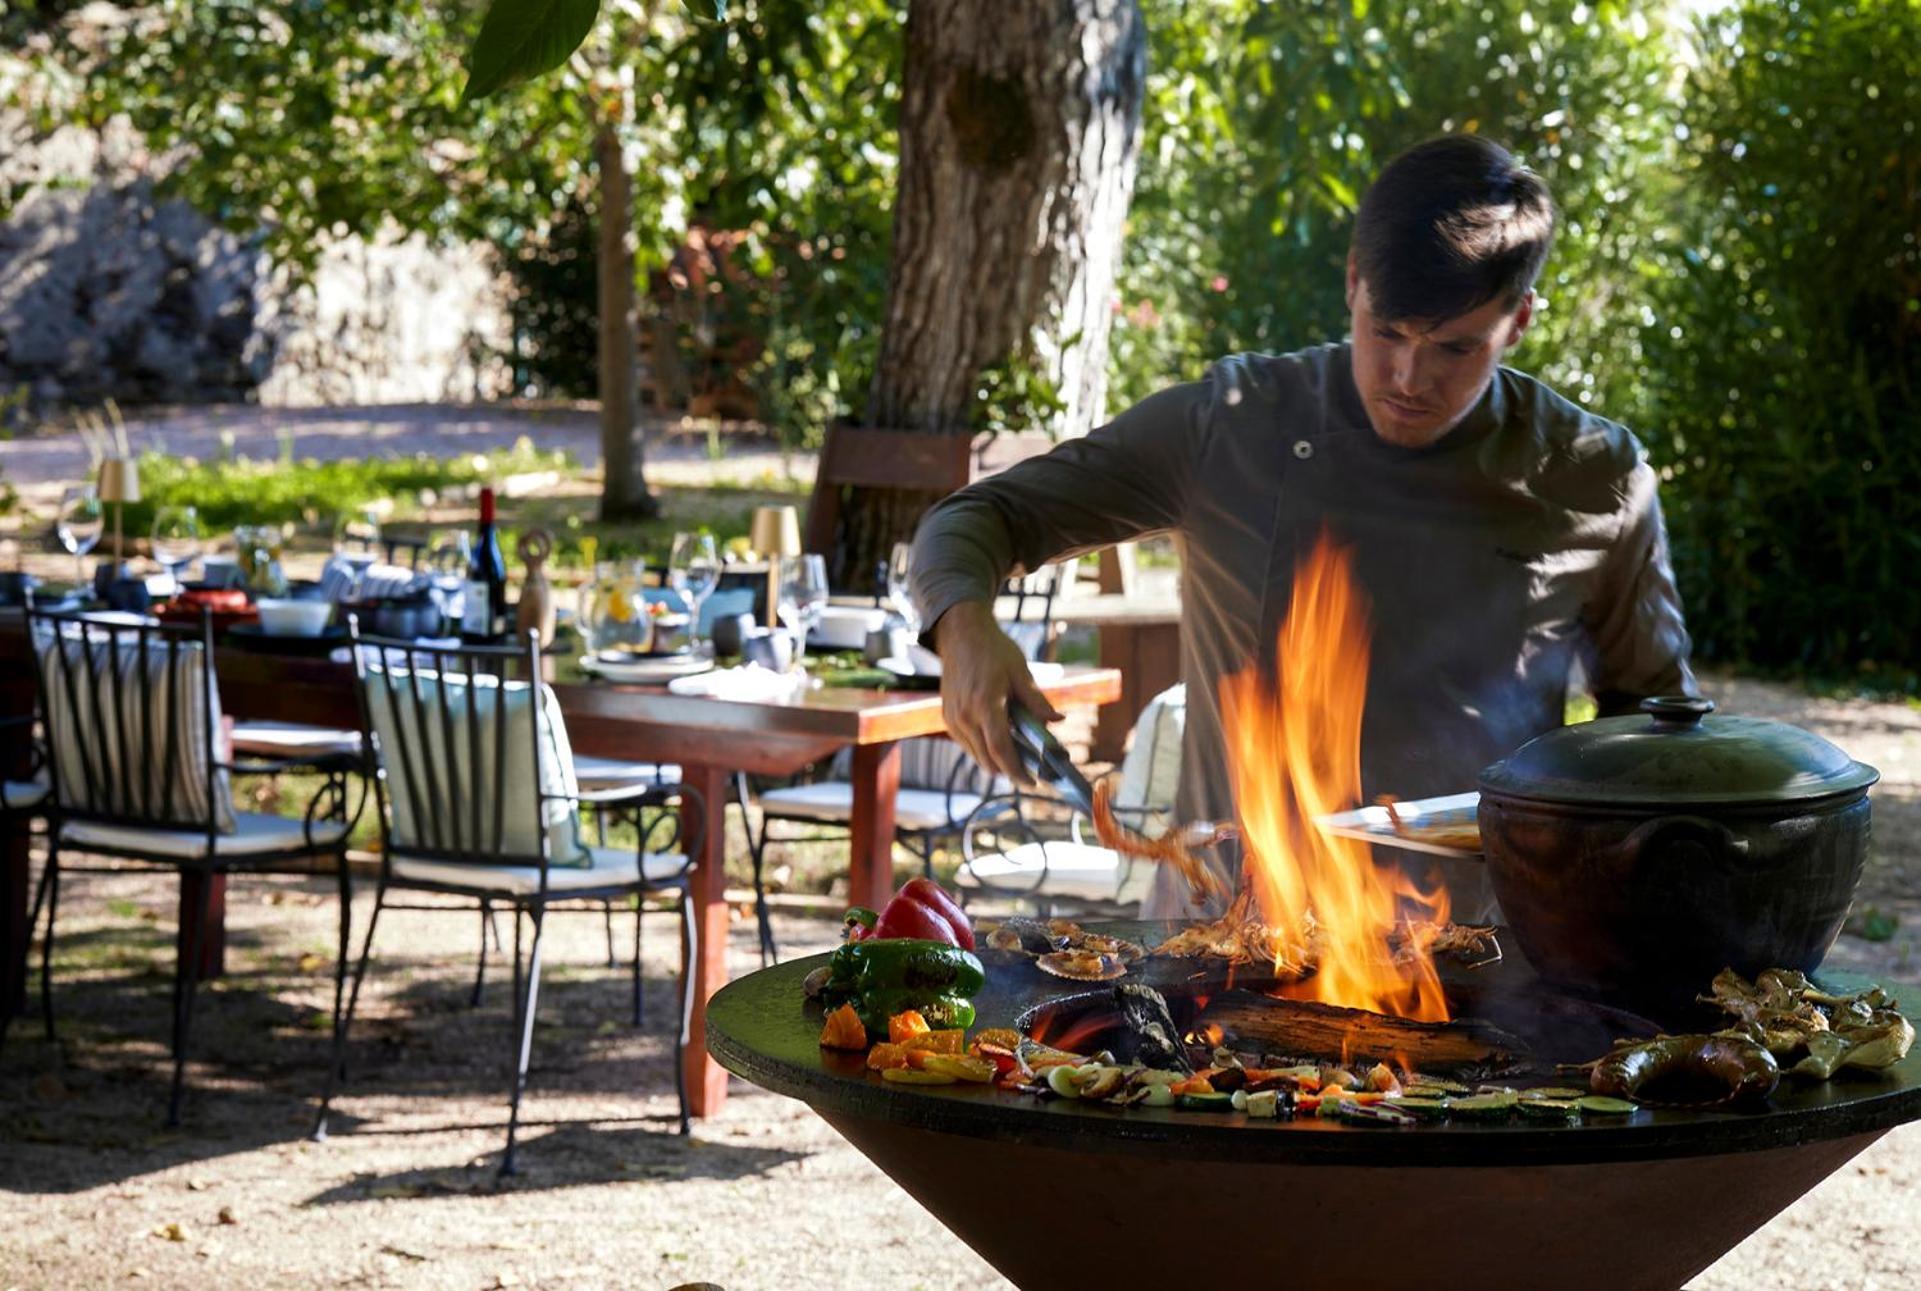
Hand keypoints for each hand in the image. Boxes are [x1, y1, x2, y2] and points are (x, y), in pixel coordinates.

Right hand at [934, 601, 1061, 784]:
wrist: (961, 635)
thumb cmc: (993, 650)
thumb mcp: (1021, 673)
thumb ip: (1037, 702)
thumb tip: (1057, 722)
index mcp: (985, 704)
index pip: (1000, 750)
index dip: (1017, 771)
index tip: (1032, 782)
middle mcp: (965, 716)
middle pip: (988, 760)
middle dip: (1009, 770)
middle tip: (1031, 771)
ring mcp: (953, 718)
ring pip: (976, 756)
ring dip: (996, 761)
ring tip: (1017, 755)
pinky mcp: (947, 717)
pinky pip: (967, 745)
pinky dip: (983, 749)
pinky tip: (998, 740)